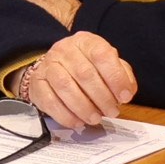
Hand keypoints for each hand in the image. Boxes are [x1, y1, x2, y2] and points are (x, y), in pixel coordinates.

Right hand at [16, 32, 134, 130]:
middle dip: (102, 97)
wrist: (53, 67)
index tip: (125, 96)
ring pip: (65, 87)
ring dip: (84, 107)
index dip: (115, 77)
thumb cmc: (86, 67)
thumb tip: (127, 91)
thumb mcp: (106, 64)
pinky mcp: (37, 83)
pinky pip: (50, 101)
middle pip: (84, 74)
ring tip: (96, 118)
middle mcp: (64, 50)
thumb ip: (122, 74)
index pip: (102, 55)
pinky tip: (78, 121)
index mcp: (85, 42)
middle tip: (112, 111)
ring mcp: (48, 66)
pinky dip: (66, 115)